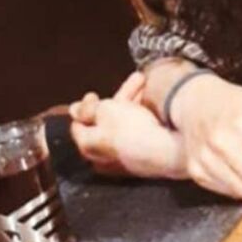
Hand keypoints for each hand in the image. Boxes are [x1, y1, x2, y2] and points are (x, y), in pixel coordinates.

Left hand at [69, 72, 186, 178]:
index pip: (78, 125)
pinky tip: (150, 100)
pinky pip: (139, 131)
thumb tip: (74, 109)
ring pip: (124, 124)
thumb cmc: (133, 131)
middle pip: (105, 122)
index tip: (94, 94)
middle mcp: (105, 157)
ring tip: (144, 83)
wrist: (168, 150)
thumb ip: (88, 109)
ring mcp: (126, 158)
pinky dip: (142, 114)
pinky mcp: (145, 157)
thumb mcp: (106, 110)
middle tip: (125, 83)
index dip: (85, 106)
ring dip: (132, 102)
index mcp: (89, 146)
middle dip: (116, 98)